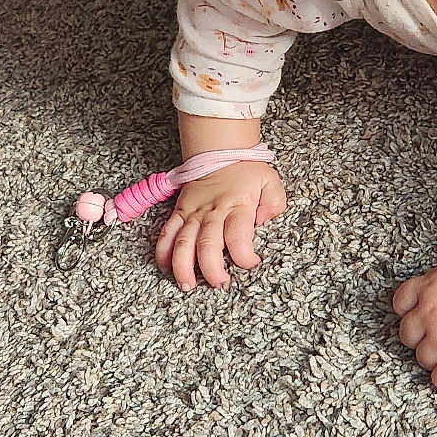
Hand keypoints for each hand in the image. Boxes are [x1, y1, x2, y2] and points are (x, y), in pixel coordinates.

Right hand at [154, 162, 286, 290]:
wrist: (220, 151)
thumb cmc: (246, 171)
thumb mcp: (270, 182)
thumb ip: (274, 203)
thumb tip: (263, 222)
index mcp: (238, 206)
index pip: (238, 236)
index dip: (244, 256)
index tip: (251, 263)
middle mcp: (213, 212)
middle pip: (207, 244)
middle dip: (211, 269)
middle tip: (218, 284)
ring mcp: (193, 212)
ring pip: (183, 242)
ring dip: (182, 265)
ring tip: (187, 285)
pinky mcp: (180, 212)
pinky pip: (167, 232)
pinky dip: (163, 250)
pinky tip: (165, 267)